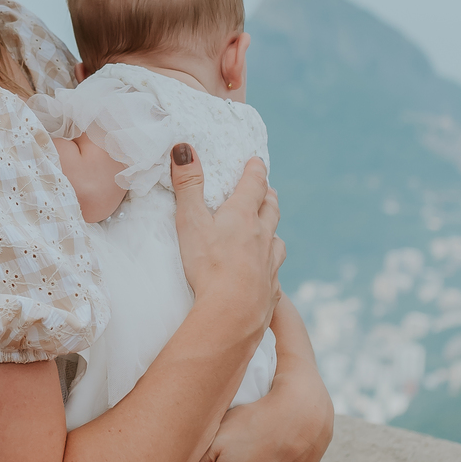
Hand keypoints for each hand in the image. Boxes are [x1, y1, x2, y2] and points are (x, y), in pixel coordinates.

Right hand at [171, 147, 283, 341]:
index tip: (256, 161)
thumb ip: (188, 185)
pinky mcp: (271, 290)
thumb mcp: (191, 221)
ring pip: (277, 240)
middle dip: (268, 196)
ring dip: (273, 230)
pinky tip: (267, 272)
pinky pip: (275, 272)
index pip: (254, 185)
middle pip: (271, 210)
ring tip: (270, 229)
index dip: (255, 171)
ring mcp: (270, 264)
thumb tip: (184, 148)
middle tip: (268, 189)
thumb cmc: (209, 265)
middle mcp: (263, 236)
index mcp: (243, 217)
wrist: (233, 313)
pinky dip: (272, 265)